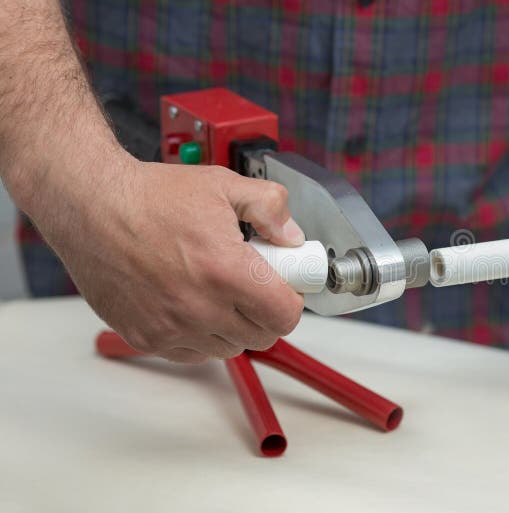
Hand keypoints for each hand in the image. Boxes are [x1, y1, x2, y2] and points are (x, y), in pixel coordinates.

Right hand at [36, 153, 305, 362]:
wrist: (90, 206)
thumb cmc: (150, 196)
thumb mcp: (222, 185)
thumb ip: (269, 207)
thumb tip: (292, 236)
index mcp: (226, 271)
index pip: (285, 315)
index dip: (292, 301)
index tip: (286, 288)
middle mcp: (200, 307)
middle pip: (262, 336)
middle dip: (266, 312)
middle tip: (254, 286)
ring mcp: (171, 327)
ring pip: (229, 348)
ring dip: (234, 326)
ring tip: (219, 292)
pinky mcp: (146, 337)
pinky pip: (192, 354)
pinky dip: (201, 337)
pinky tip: (194, 305)